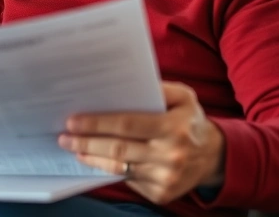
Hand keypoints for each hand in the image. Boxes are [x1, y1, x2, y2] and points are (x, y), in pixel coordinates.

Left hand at [59, 81, 224, 205]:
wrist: (213, 156)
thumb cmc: (190, 121)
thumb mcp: (183, 97)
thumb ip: (158, 88)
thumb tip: (124, 85)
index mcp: (174, 127)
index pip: (127, 124)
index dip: (97, 123)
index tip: (74, 120)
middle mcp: (170, 154)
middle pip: (118, 148)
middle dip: (86, 142)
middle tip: (64, 136)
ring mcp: (166, 177)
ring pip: (119, 167)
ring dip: (92, 158)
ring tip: (74, 148)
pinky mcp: (161, 194)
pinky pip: (129, 180)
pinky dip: (109, 170)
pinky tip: (95, 160)